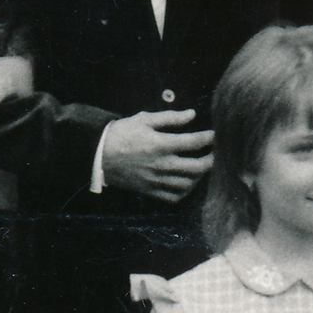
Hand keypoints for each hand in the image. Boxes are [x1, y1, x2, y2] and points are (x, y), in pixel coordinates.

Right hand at [99, 111, 213, 200]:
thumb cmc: (121, 134)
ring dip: (199, 176)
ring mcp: (156, 180)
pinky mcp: (150, 191)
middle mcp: (161, 165)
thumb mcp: (144, 119)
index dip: (208, 138)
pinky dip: (184, 191)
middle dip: (211, 160)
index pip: (194, 142)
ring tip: (201, 167)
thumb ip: (170, 118)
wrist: (98, 155)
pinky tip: (186, 182)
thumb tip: (192, 115)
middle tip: (214, 154)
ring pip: (188, 183)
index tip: (213, 135)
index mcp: (161, 144)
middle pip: (197, 167)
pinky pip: (174, 197)